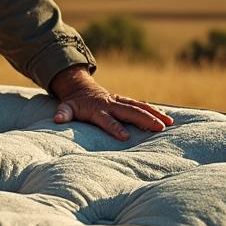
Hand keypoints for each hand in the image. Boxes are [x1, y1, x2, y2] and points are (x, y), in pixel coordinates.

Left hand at [49, 65, 172, 140]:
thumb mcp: (66, 107)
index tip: (125, 137)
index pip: (106, 119)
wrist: (81, 88)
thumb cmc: (74, 103)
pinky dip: (153, 110)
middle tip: (159, 128)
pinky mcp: (125, 101)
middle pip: (129, 111)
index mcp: (97, 109)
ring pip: (139, 107)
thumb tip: (57, 119)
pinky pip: (141, 105)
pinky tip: (167, 117)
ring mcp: (120, 101)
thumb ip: (63, 113)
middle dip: (144, 119)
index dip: (114, 127)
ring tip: (169, 123)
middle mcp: (111, 104)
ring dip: (154, 114)